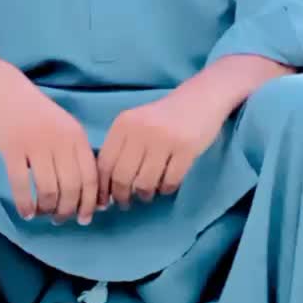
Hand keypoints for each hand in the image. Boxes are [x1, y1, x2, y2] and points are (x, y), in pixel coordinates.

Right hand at [0, 65, 98, 224]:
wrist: (3, 90)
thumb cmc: (36, 114)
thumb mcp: (64, 128)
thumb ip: (76, 154)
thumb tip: (88, 191)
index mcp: (77, 136)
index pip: (91, 177)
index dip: (90, 202)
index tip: (85, 218)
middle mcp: (61, 141)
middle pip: (71, 187)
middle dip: (67, 210)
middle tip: (60, 220)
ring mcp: (36, 143)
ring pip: (48, 189)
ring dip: (47, 209)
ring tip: (42, 215)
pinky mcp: (12, 147)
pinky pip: (20, 184)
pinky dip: (25, 204)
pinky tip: (25, 213)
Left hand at [97, 87, 226, 211]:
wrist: (201, 99)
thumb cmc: (163, 118)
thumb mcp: (136, 125)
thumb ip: (121, 149)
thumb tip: (105, 189)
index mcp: (124, 123)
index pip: (105, 163)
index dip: (102, 187)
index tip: (103, 201)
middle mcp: (141, 130)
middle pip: (122, 177)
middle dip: (122, 196)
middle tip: (126, 203)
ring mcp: (164, 139)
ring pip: (145, 183)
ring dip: (145, 195)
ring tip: (147, 194)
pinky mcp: (186, 148)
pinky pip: (170, 181)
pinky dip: (166, 189)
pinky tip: (166, 185)